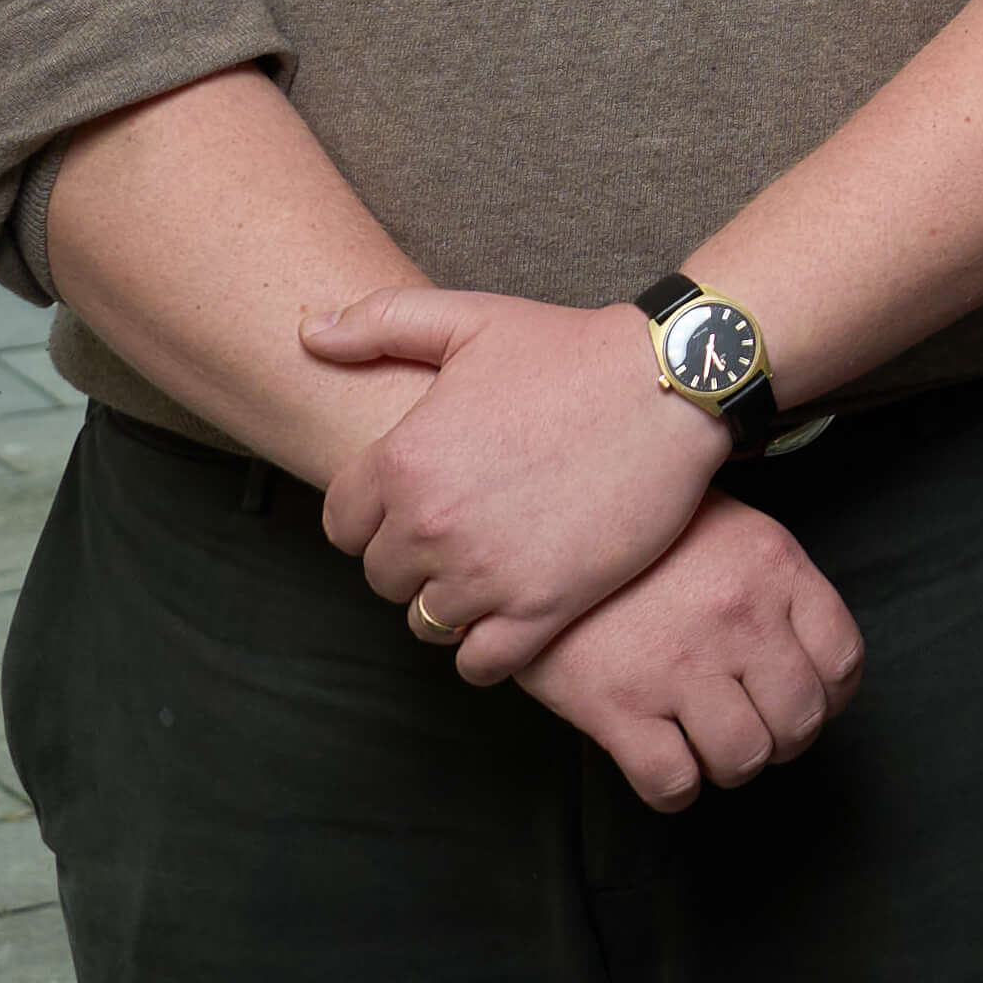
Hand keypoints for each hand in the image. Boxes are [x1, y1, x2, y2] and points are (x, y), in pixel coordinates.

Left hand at [300, 287, 722, 682]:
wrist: (674, 385)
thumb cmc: (574, 350)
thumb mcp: (474, 319)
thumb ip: (381, 321)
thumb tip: (309, 334)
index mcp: (403, 461)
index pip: (342, 525)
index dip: (376, 515)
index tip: (420, 501)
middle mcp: (432, 525)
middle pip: (385, 577)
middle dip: (416, 557)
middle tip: (468, 528)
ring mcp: (486, 572)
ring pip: (427, 622)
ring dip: (452, 601)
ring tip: (493, 567)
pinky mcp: (542, 606)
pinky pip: (479, 662)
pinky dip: (487, 647)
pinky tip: (513, 612)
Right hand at [513, 491, 866, 812]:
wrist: (541, 531)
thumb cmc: (644, 537)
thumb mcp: (731, 530)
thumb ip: (774, 587)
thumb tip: (804, 653)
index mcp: (774, 568)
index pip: (842, 659)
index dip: (831, 696)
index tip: (808, 701)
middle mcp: (738, 619)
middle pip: (801, 719)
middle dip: (785, 739)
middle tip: (757, 729)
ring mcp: (679, 665)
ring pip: (744, 758)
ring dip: (732, 765)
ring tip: (710, 746)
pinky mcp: (616, 706)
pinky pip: (673, 782)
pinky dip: (677, 789)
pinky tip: (666, 763)